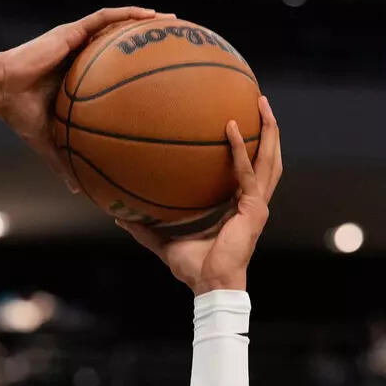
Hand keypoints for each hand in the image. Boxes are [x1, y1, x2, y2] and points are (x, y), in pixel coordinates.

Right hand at [0, 6, 160, 192]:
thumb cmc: (18, 115)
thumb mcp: (47, 141)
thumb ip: (64, 160)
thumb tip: (77, 190)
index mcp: (74, 75)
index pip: (108, 67)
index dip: (131, 67)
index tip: (158, 75)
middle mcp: (77, 54)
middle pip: (118, 41)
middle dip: (146, 41)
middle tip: (174, 44)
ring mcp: (75, 39)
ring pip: (116, 23)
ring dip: (144, 19)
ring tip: (170, 21)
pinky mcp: (70, 30)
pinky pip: (104, 17)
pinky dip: (127, 14)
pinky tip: (150, 14)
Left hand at [120, 96, 282, 293]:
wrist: (209, 285)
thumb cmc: (192, 267)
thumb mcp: (163, 241)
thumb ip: (144, 227)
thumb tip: (117, 215)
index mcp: (239, 206)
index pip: (250, 170)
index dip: (251, 147)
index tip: (242, 121)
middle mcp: (253, 202)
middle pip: (267, 158)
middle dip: (268, 129)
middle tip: (259, 101)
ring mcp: (256, 204)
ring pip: (268, 160)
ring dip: (267, 131)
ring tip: (260, 104)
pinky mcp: (253, 209)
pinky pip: (246, 173)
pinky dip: (239, 150)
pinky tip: (231, 129)